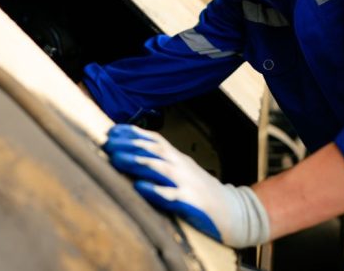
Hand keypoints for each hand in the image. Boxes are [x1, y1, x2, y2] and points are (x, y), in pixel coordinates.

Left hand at [103, 124, 269, 247]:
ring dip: (137, 162)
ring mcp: (186, 183)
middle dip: (129, 145)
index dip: (133, 134)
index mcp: (177, 159)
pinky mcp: (190, 203)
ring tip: (117, 159)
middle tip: (108, 143)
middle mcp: (181, 167)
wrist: (235, 212)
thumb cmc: (202, 192)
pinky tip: (139, 187)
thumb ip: (161, 162)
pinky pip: (170, 195)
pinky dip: (154, 190)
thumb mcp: (181, 172)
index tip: (111, 130)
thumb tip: (133, 154)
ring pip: (159, 168)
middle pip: (153, 150)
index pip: (153, 140)